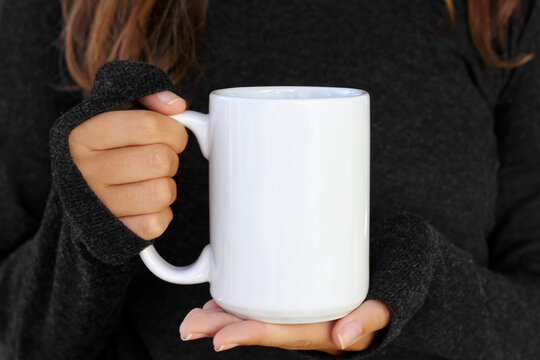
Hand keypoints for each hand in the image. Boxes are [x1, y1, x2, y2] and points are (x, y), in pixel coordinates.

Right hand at [69, 91, 187, 239]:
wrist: (84, 195)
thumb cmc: (111, 147)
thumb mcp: (119, 111)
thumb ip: (147, 96)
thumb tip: (176, 105)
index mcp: (82, 134)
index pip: (148, 126)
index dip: (173, 131)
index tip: (171, 136)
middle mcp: (84, 170)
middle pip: (161, 160)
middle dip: (170, 158)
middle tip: (157, 160)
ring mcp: (97, 205)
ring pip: (163, 192)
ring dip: (166, 186)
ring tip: (148, 181)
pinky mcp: (114, 233)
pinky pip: (158, 221)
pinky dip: (160, 213)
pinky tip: (143, 204)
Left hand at [179, 299, 389, 353]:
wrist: (382, 292)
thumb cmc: (379, 300)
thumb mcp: (381, 310)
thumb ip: (369, 319)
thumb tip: (344, 337)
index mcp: (321, 332)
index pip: (281, 335)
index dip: (250, 336)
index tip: (220, 339)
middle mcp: (303, 328)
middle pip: (260, 330)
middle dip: (222, 329)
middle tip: (190, 325)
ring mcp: (295, 317)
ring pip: (256, 319)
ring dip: (223, 319)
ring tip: (195, 316)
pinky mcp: (291, 303)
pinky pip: (262, 308)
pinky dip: (238, 306)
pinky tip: (218, 302)